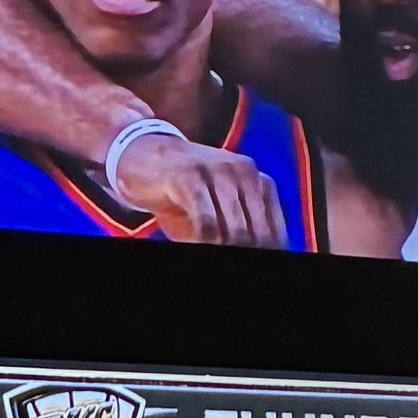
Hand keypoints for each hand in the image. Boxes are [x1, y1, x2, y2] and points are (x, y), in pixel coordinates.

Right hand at [111, 134, 290, 247]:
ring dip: (223, 248)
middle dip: (244, 251)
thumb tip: (254, 251)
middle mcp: (245, 172)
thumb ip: (241, 229)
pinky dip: (203, 240)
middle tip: (228, 263)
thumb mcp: (220, 209)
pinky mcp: (189, 176)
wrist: (143, 154)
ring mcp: (218, 171)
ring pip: (234, 230)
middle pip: (256, 234)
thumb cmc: (185, 191)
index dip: (266, 251)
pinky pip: (205, 221)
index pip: (274, 232)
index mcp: (259, 182)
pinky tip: (195, 243)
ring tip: (211, 251)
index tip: (255, 261)